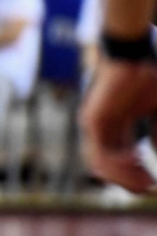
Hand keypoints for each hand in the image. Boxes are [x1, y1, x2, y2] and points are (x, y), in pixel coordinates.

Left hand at [80, 57, 156, 192]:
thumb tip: (156, 154)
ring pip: (100, 165)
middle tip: (148, 187)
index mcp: (116, 126)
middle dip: (129, 181)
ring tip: (144, 181)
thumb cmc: (147, 78)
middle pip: (108, 166)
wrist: (132, 55)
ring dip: (123, 178)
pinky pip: (98, 153)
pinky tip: (137, 163)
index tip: (152, 184)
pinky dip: (116, 165)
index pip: (120, 160)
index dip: (135, 175)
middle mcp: (101, 128)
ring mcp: (93, 125)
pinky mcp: (91, 120)